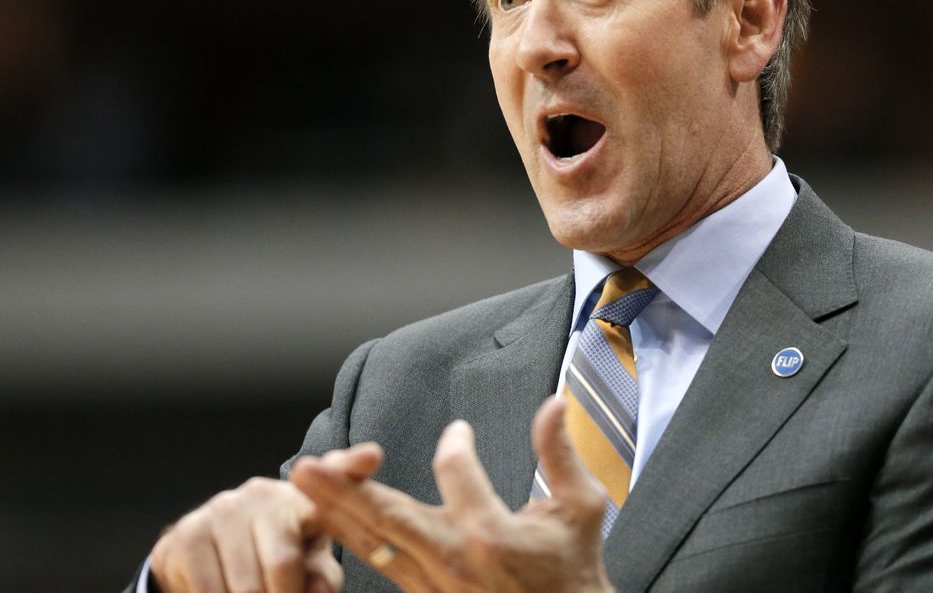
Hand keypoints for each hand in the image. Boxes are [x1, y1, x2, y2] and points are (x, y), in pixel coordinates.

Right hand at [149, 477, 345, 592]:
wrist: (209, 562)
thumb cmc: (278, 561)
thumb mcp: (310, 568)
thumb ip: (322, 579)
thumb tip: (317, 589)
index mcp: (305, 497)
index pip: (334, 475)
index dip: (352, 466)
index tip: (371, 456)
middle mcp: (264, 493)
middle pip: (283, 562)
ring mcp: (223, 508)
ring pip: (245, 585)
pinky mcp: (186, 532)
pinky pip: (206, 588)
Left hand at [290, 397, 612, 592]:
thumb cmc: (574, 571)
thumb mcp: (582, 509)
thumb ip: (560, 454)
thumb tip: (552, 405)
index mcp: (494, 534)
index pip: (457, 471)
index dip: (455, 443)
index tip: (457, 432)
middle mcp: (456, 561)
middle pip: (389, 518)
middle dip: (345, 490)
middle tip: (308, 465)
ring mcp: (436, 586)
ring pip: (376, 545)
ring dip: (337, 512)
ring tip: (304, 485)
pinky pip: (382, 567)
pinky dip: (354, 542)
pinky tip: (330, 522)